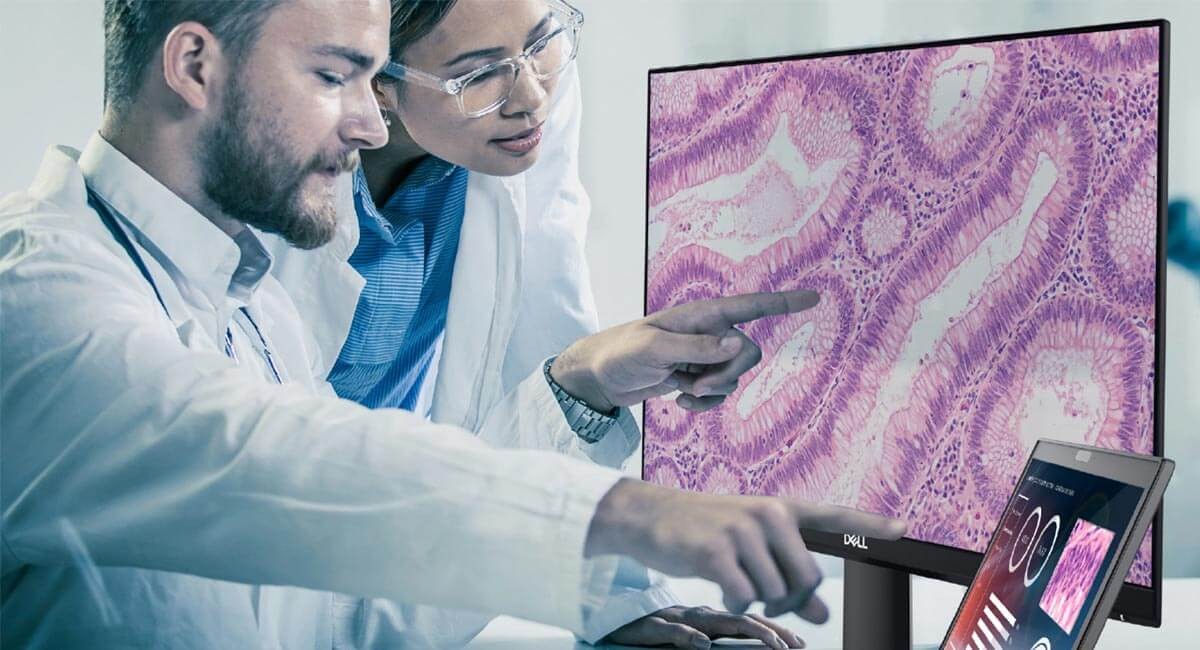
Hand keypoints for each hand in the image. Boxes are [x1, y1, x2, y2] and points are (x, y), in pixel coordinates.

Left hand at [550, 290, 819, 412]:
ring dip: (713, 391)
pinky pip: (720, 394)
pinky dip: (706, 403)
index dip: (784, 302)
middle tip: (697, 383)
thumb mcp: (654, 349)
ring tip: (682, 390)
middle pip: (749, 354)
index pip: (751, 306)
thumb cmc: (620, 353)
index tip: (815, 297)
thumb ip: (697, 348)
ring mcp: (703, 356)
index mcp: (702, 316)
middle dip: (728, 375)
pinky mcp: (697, 376)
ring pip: (735, 377)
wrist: (597, 376)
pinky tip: (681, 401)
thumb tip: (738, 344)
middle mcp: (708, 333)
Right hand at [584, 479, 906, 617]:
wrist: (649, 516)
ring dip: (756, 600)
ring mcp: (742, 530)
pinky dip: (735, 603)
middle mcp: (766, 514)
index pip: (833, 516)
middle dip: (790, 599)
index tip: (902, 530)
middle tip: (766, 597)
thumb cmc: (703, 530)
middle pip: (805, 577)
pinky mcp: (717, 550)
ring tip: (734, 581)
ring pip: (774, 590)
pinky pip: (744, 597)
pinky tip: (720, 587)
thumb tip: (821, 612)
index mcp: (779, 508)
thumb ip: (787, 573)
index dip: (869, 526)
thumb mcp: (748, 546)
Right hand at [603, 605, 805, 648]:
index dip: (776, 628)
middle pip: (739, 617)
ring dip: (744, 632)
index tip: (801, 642)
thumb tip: (762, 645)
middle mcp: (696, 613)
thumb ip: (720, 634)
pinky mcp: (648, 625)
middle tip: (795, 645)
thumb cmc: (653, 623)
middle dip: (771, 632)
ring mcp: (674, 617)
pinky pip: (668, 630)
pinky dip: (685, 638)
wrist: (605, 605)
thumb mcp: (691, 630)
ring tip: (771, 645)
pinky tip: (701, 644)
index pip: (749, 615)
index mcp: (708, 613)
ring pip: (712, 623)